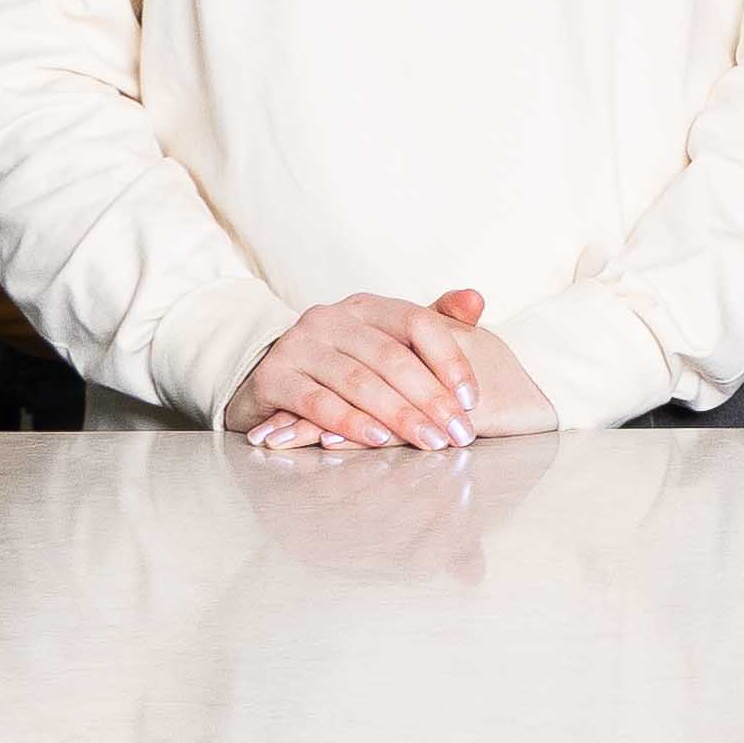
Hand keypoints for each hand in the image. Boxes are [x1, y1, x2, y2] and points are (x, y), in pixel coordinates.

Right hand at [231, 288, 526, 449]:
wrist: (266, 382)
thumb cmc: (341, 366)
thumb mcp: (385, 341)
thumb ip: (433, 323)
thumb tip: (477, 301)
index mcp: (366, 306)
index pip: (417, 322)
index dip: (450, 359)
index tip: (472, 399)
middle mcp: (331, 318)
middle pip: (391, 357)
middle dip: (431, 398)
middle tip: (459, 432)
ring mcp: (299, 345)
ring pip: (358, 381)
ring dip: (399, 415)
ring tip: (430, 441)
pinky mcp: (273, 377)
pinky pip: (317, 402)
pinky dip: (351, 422)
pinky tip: (379, 440)